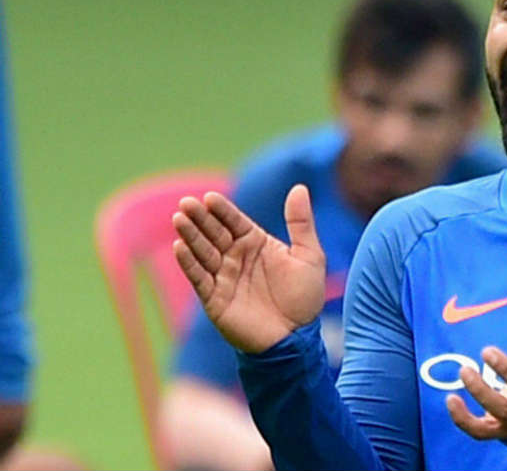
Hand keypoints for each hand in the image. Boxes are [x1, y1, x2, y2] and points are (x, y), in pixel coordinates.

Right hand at [172, 184, 325, 352]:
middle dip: (199, 218)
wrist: (296, 338)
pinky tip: (179, 247)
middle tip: (186, 203)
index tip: (209, 197)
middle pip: (214, 232)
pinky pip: (199, 278)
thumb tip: (299, 187)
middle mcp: (236, 257)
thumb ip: (301, 222)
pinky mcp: (215, 298)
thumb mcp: (309, 255)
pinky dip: (188, 263)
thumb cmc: (304, 296)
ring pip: (203, 251)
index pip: (234, 220)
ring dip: (190, 236)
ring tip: (179, 219)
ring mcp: (224, 277)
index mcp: (256, 243)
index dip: (221, 209)